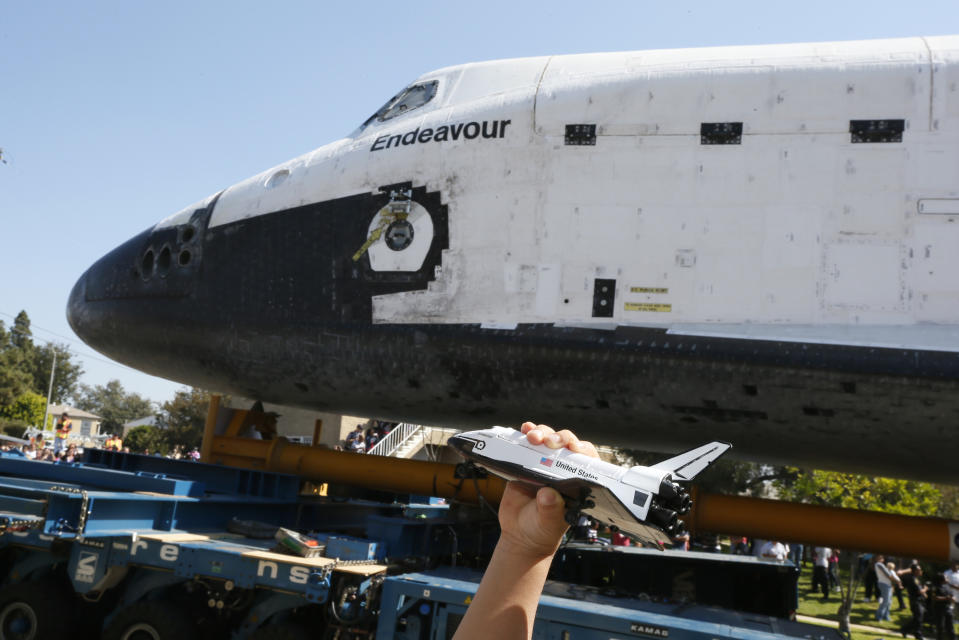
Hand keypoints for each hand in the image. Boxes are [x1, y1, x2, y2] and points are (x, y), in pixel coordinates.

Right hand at [495, 422, 598, 559]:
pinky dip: (526, 434)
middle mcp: (562, 470)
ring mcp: (544, 464)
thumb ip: (551, 510)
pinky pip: (527, 444)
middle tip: (549, 442)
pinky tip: (524, 429)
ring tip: (533, 436)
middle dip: (560, 438)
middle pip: (567, 445)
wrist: (519, 534)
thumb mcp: (548, 524)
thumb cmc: (541, 530)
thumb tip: (549, 494)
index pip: (587, 461)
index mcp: (577, 484)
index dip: (582, 450)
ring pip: (548, 440)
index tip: (573, 447)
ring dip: (542, 433)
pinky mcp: (525, 463)